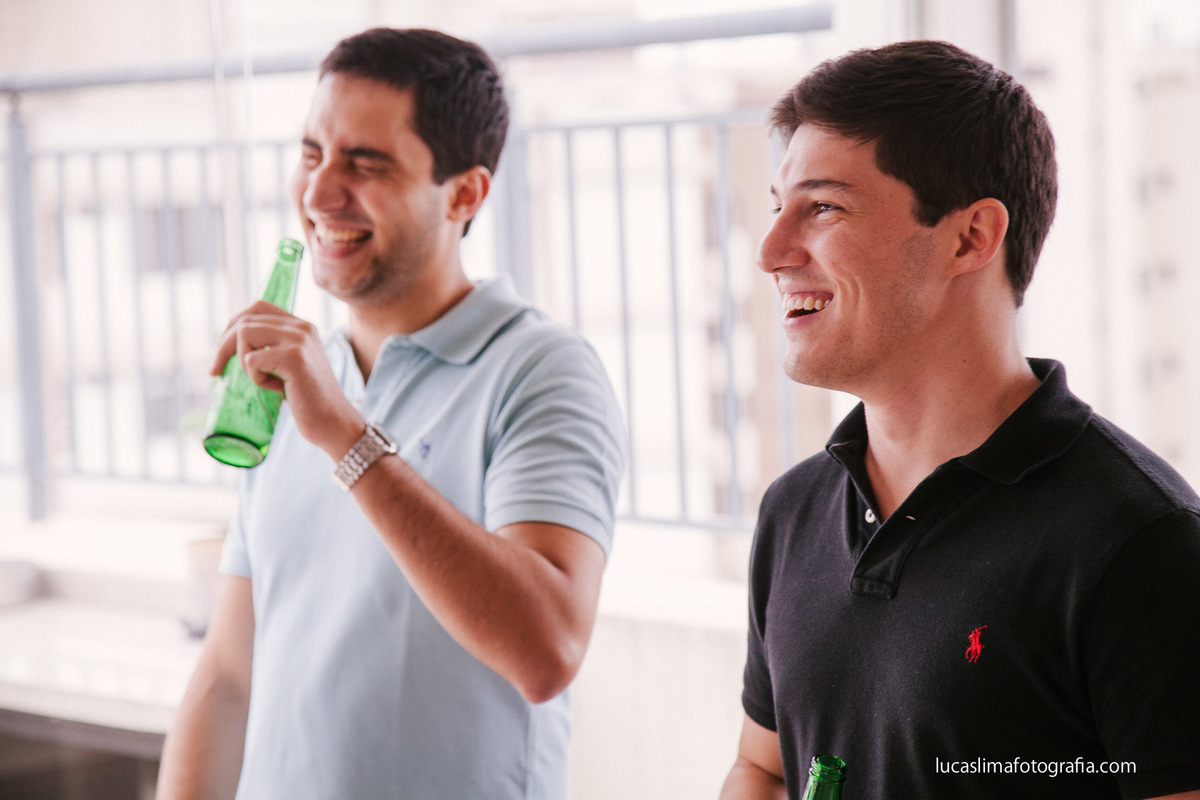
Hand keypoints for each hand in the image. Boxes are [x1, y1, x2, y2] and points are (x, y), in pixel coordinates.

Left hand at [210, 300, 363, 458]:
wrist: (333, 422)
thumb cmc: (308, 399)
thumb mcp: (290, 364)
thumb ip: (272, 346)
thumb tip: (230, 340)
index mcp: (301, 325)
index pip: (257, 307)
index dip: (232, 324)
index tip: (221, 350)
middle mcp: (301, 326)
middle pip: (245, 320)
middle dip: (223, 346)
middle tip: (215, 370)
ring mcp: (299, 340)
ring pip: (245, 334)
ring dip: (243, 362)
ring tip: (262, 380)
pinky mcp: (294, 358)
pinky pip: (252, 361)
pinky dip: (256, 378)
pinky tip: (276, 389)